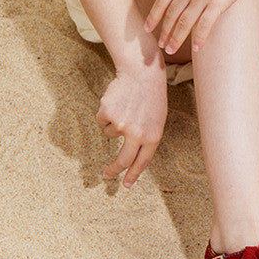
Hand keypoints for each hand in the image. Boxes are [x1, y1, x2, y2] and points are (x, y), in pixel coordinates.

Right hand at [96, 66, 167, 187]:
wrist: (142, 74)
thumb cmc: (151, 97)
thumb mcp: (157, 120)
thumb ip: (146, 139)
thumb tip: (132, 160)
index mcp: (153, 136)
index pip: (142, 162)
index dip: (133, 175)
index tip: (126, 185)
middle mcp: (137, 133)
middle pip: (123, 160)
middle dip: (114, 170)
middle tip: (107, 175)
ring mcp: (121, 124)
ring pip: (110, 135)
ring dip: (114, 124)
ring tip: (126, 107)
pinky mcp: (107, 114)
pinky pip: (102, 121)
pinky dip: (106, 113)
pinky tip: (117, 101)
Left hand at [145, 0, 258, 54]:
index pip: (161, 1)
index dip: (153, 17)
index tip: (147, 29)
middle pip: (171, 15)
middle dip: (164, 32)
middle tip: (161, 46)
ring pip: (185, 22)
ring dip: (177, 39)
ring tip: (172, 50)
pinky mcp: (219, 2)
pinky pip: (205, 24)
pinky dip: (199, 37)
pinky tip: (197, 48)